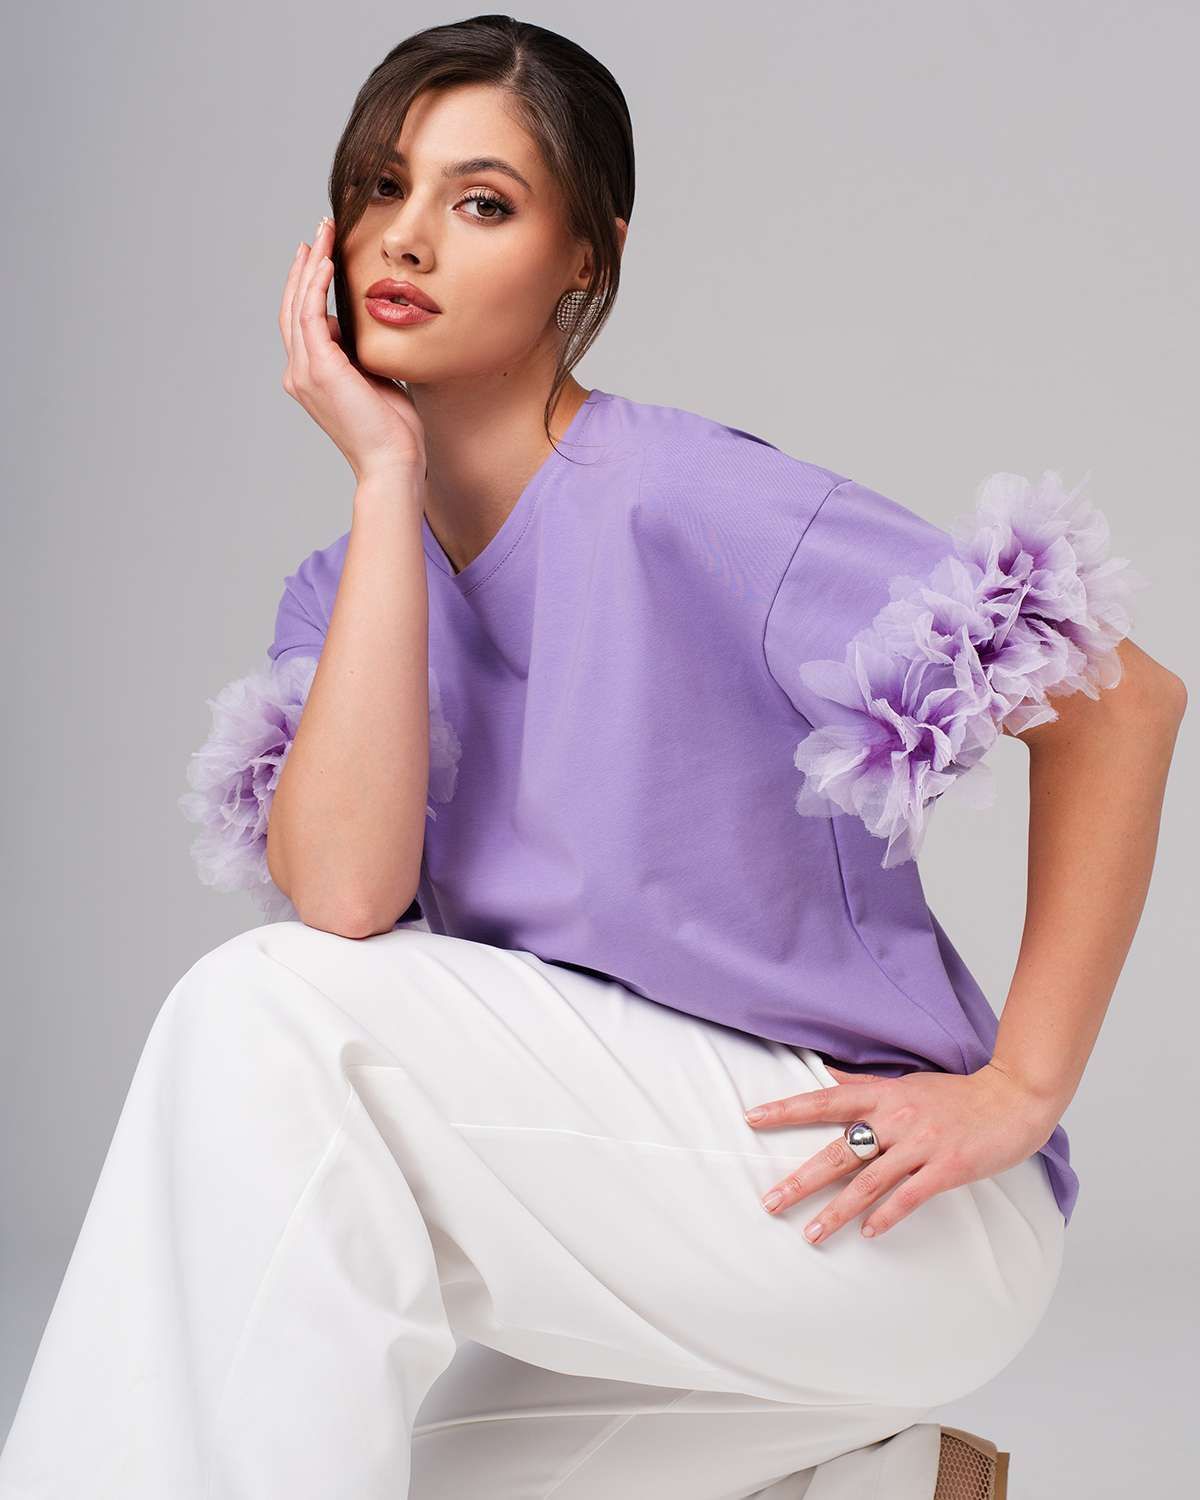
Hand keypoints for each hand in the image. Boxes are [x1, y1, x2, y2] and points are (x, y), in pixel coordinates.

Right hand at [279, 217, 427, 483]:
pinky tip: (327, 262)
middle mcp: (300, 373)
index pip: (303, 321)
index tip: (321, 255)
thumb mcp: (375, 380)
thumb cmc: (392, 430)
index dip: (308, 285)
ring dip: (310, 266)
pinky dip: (315, 286)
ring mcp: (305, 371)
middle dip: (305, 266)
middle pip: (293, 306)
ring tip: (323, 234)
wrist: (393, 460)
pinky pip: (310, 315)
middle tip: (319, 232)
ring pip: (298, 305)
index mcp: (311, 376)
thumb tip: (368, 330)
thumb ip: (363, 355)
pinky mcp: (319, 368)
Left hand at [743, 1061, 1057, 1243]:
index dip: (787, 1109)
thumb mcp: (907, 1081)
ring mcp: (921, 1144)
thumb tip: (828, 1072)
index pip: (825, 1100)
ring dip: (837, 1210)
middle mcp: (896, 1118)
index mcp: (883, 1094)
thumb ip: (866, 1082)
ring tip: (810, 1234)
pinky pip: (909, 1196)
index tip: (753, 1118)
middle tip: (770, 1201)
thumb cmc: (958, 1092)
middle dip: (801, 1179)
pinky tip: (867, 1233)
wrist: (1013, 1098)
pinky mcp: (947, 1168)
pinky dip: (886, 1215)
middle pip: (839, 1150)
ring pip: (869, 1181)